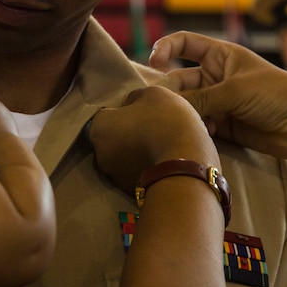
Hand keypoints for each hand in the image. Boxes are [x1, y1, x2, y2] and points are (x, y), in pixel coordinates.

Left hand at [88, 86, 217, 195]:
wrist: (187, 162)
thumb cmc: (166, 120)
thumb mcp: (154, 94)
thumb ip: (136, 98)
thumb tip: (131, 104)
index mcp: (99, 128)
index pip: (105, 115)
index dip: (123, 112)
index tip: (140, 113)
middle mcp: (99, 155)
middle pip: (111, 139)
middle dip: (126, 135)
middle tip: (150, 129)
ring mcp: (115, 177)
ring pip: (122, 160)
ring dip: (134, 154)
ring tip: (158, 147)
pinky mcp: (131, 192)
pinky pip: (136, 175)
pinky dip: (144, 169)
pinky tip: (161, 162)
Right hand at [149, 31, 286, 161]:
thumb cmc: (275, 95)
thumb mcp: (235, 90)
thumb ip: (201, 98)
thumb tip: (169, 106)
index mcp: (221, 55)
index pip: (184, 43)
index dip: (165, 48)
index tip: (154, 60)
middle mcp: (215, 76)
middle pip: (180, 79)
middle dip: (171, 90)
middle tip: (164, 104)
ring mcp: (218, 101)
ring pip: (187, 104)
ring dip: (183, 112)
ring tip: (186, 120)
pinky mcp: (221, 125)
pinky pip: (197, 124)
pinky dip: (195, 127)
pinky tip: (205, 132)